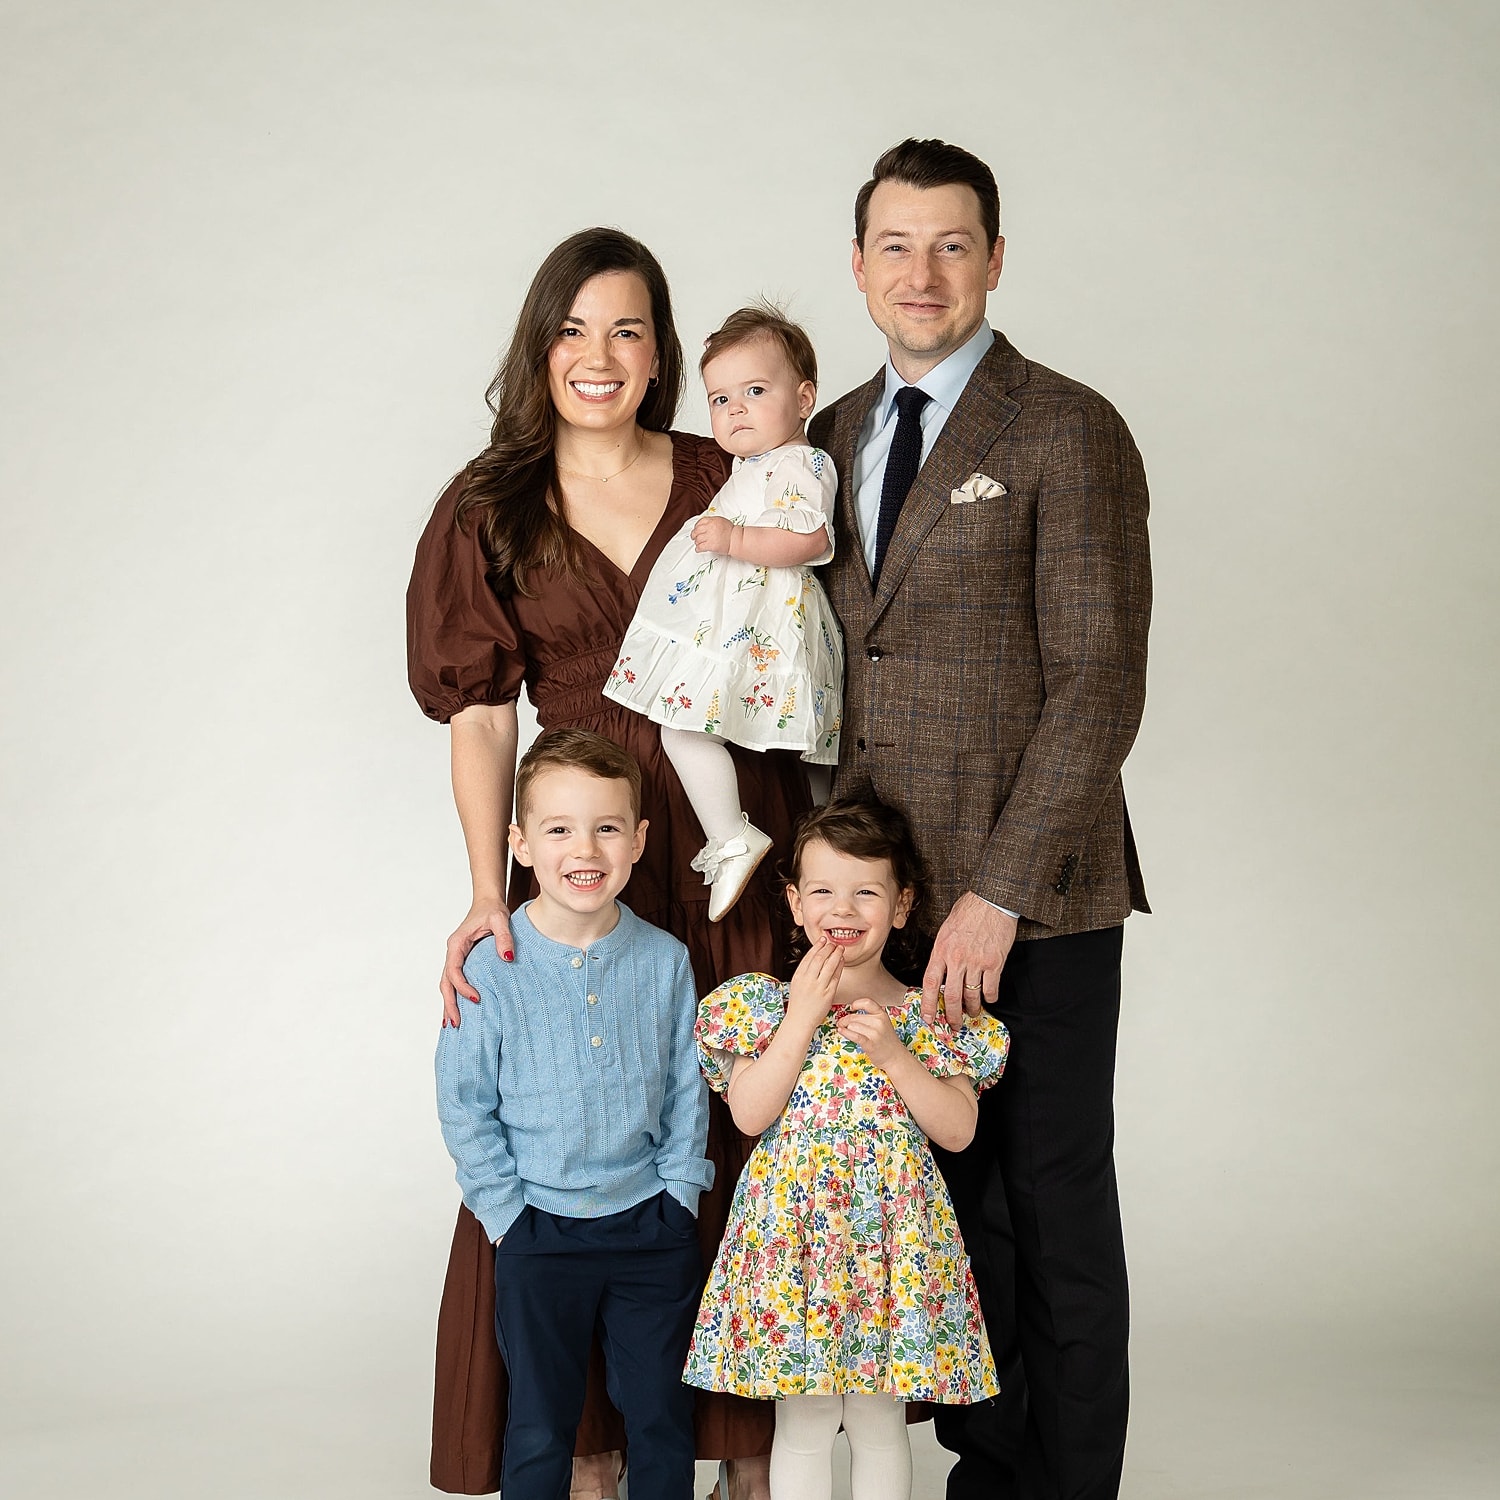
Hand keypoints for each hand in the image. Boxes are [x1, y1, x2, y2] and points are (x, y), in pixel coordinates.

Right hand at [441, 897, 514, 1027]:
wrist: (487, 902)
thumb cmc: (493, 910)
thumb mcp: (500, 919)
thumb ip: (504, 937)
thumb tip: (507, 958)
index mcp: (457, 944)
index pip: (454, 970)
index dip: (463, 987)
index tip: (476, 999)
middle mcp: (453, 952)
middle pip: (446, 982)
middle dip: (449, 1004)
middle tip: (456, 1024)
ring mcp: (456, 958)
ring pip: (447, 984)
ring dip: (449, 1004)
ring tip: (452, 1025)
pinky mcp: (462, 961)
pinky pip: (455, 982)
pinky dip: (454, 997)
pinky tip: (456, 1011)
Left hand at [691, 515, 734, 554]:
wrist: (736, 540)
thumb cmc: (731, 532)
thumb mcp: (721, 521)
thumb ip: (712, 522)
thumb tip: (704, 525)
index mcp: (713, 521)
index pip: (700, 522)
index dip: (696, 526)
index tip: (696, 529)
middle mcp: (710, 528)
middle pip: (697, 531)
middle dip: (694, 535)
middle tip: (694, 537)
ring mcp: (710, 537)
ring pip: (698, 539)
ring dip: (697, 542)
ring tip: (698, 543)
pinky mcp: (711, 545)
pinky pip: (700, 547)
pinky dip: (698, 549)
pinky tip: (698, 549)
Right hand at [786, 936, 843, 1028]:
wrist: (800, 1020)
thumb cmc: (799, 1002)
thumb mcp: (796, 983)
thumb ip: (805, 971)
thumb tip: (815, 956)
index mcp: (798, 976)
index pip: (809, 956)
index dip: (817, 946)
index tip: (823, 940)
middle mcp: (808, 980)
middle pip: (820, 958)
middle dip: (828, 948)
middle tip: (833, 943)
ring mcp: (818, 987)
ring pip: (829, 966)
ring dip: (836, 955)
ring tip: (840, 949)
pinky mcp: (828, 994)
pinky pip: (836, 977)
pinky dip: (840, 967)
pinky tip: (842, 961)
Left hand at [835, 997, 904, 1069]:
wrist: (895, 1057)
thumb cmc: (887, 1041)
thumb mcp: (883, 1024)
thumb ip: (871, 1018)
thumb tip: (851, 1014)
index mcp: (882, 1015)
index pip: (867, 1002)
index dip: (857, 1003)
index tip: (852, 1008)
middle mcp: (879, 1022)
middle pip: (855, 1016)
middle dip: (845, 1019)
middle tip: (841, 1023)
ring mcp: (875, 1033)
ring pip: (852, 1025)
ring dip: (845, 1027)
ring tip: (843, 1029)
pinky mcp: (870, 1043)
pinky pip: (854, 1035)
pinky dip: (845, 1033)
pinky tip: (841, 1031)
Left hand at [921, 892, 1017, 1026]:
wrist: (991, 900)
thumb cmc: (968, 911)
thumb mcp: (946, 930)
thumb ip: (942, 951)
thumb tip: (940, 971)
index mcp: (941, 950)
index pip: (930, 983)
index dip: (927, 1004)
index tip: (928, 1018)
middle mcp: (957, 958)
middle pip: (951, 996)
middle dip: (951, 1016)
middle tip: (953, 1025)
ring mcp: (976, 962)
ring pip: (972, 995)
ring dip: (972, 1009)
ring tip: (972, 1013)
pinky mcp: (994, 962)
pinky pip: (991, 988)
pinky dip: (990, 997)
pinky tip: (989, 998)